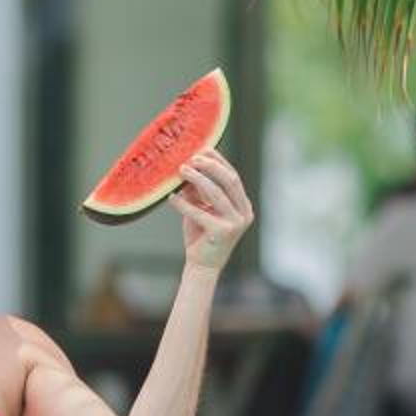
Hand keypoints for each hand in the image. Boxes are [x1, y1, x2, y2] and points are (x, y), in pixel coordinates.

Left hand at [172, 147, 252, 274]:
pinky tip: (171, 197)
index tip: (202, 149)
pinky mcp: (223, 233)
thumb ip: (198, 191)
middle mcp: (244, 212)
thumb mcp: (201, 208)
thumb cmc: (201, 235)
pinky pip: (200, 212)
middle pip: (230, 180)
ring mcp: (236, 223)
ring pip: (217, 193)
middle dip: (210, 166)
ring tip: (181, 170)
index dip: (218, 161)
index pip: (233, 176)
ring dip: (197, 179)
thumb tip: (187, 167)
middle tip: (191, 158)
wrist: (203, 266)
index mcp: (243, 205)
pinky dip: (184, 203)